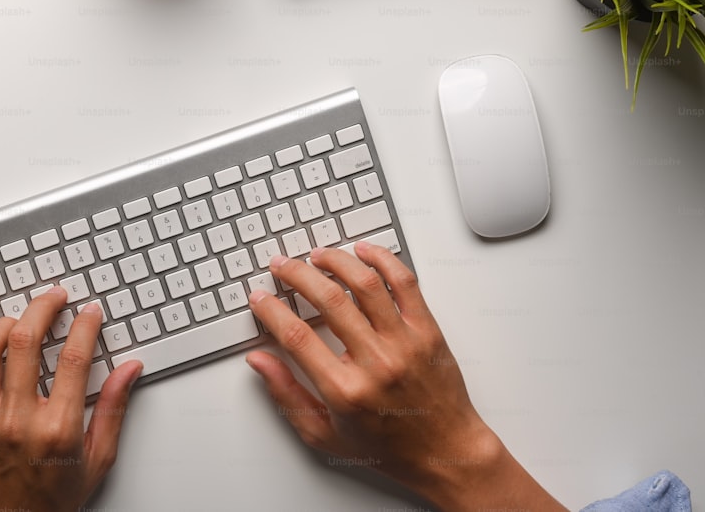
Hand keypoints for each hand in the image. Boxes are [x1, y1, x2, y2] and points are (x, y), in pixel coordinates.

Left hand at [0, 287, 142, 511]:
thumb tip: (129, 369)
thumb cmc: (49, 500)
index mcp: (57, 429)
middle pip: (27, 340)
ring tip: (19, 318)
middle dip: (44, 306)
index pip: (75, 358)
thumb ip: (115, 409)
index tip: (89, 312)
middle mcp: (17, 420)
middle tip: (54, 297)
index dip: (85, 325)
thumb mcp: (97, 459)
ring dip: (6, 323)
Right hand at [247, 244, 565, 511]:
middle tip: (281, 265)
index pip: (297, 337)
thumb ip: (287, 395)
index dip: (272, 311)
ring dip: (336, 261)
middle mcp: (376, 363)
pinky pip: (406, 284)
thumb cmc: (388, 447)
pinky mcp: (428, 332)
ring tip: (318, 255)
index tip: (260, 297)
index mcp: (346, 390)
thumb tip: (259, 361)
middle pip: (328, 301)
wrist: (447, 453)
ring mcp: (404, 344)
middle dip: (297, 275)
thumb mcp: (324, 434)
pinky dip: (384, 260)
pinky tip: (365, 252)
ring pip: (366, 284)